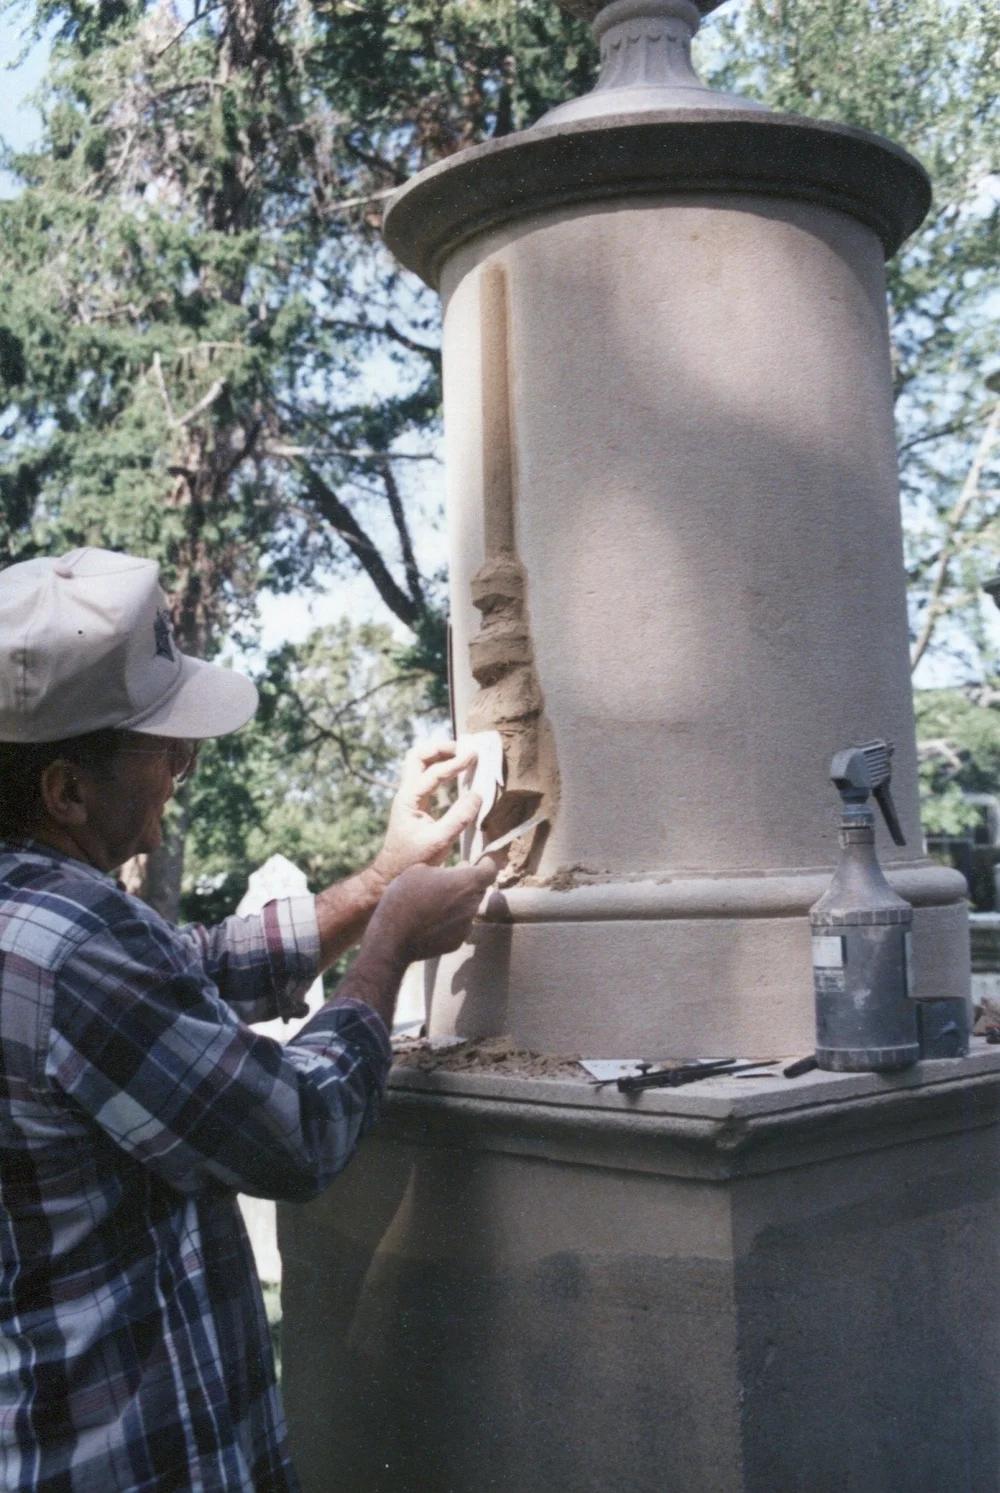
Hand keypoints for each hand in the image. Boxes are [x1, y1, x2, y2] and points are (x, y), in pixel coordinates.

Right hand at [365, 859, 497, 966]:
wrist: (392, 938)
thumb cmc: (404, 897)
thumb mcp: (418, 870)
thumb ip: (446, 868)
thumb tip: (461, 868)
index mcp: (466, 882)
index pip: (491, 869)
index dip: (487, 863)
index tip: (481, 861)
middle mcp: (472, 905)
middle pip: (478, 890)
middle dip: (467, 884)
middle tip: (447, 881)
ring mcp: (466, 926)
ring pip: (468, 908)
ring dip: (457, 903)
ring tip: (432, 903)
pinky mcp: (457, 942)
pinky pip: (458, 926)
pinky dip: (449, 922)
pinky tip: (429, 921)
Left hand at [372, 740, 480, 884]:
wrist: (392, 873)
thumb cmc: (413, 860)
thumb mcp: (439, 841)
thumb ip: (459, 818)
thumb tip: (478, 795)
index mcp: (409, 799)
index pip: (433, 772)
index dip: (454, 763)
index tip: (473, 756)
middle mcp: (406, 793)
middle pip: (417, 756)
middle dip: (439, 748)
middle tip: (462, 750)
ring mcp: (409, 796)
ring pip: (418, 763)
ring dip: (438, 755)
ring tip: (460, 756)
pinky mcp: (415, 802)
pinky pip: (425, 775)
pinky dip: (439, 767)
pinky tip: (455, 772)